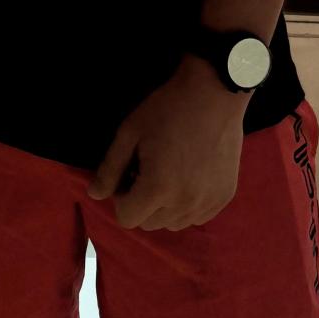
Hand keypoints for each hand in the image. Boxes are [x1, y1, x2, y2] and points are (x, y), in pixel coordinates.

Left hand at [86, 60, 246, 232]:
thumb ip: (110, 168)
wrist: (213, 94)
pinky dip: (187, 204)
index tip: (129, 173)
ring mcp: (208, 203)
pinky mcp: (224, 197)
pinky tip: (189, 176)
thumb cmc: (167, 110)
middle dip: (141, 202)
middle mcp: (184, 204)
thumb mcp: (129, 133)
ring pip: (173, 223)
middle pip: (149, 224)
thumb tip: (94, 195)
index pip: (126, 218)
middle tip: (147, 170)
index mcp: (157, 188)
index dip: (121, 197)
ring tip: (168, 173)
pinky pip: (197, 216)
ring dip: (164, 207)